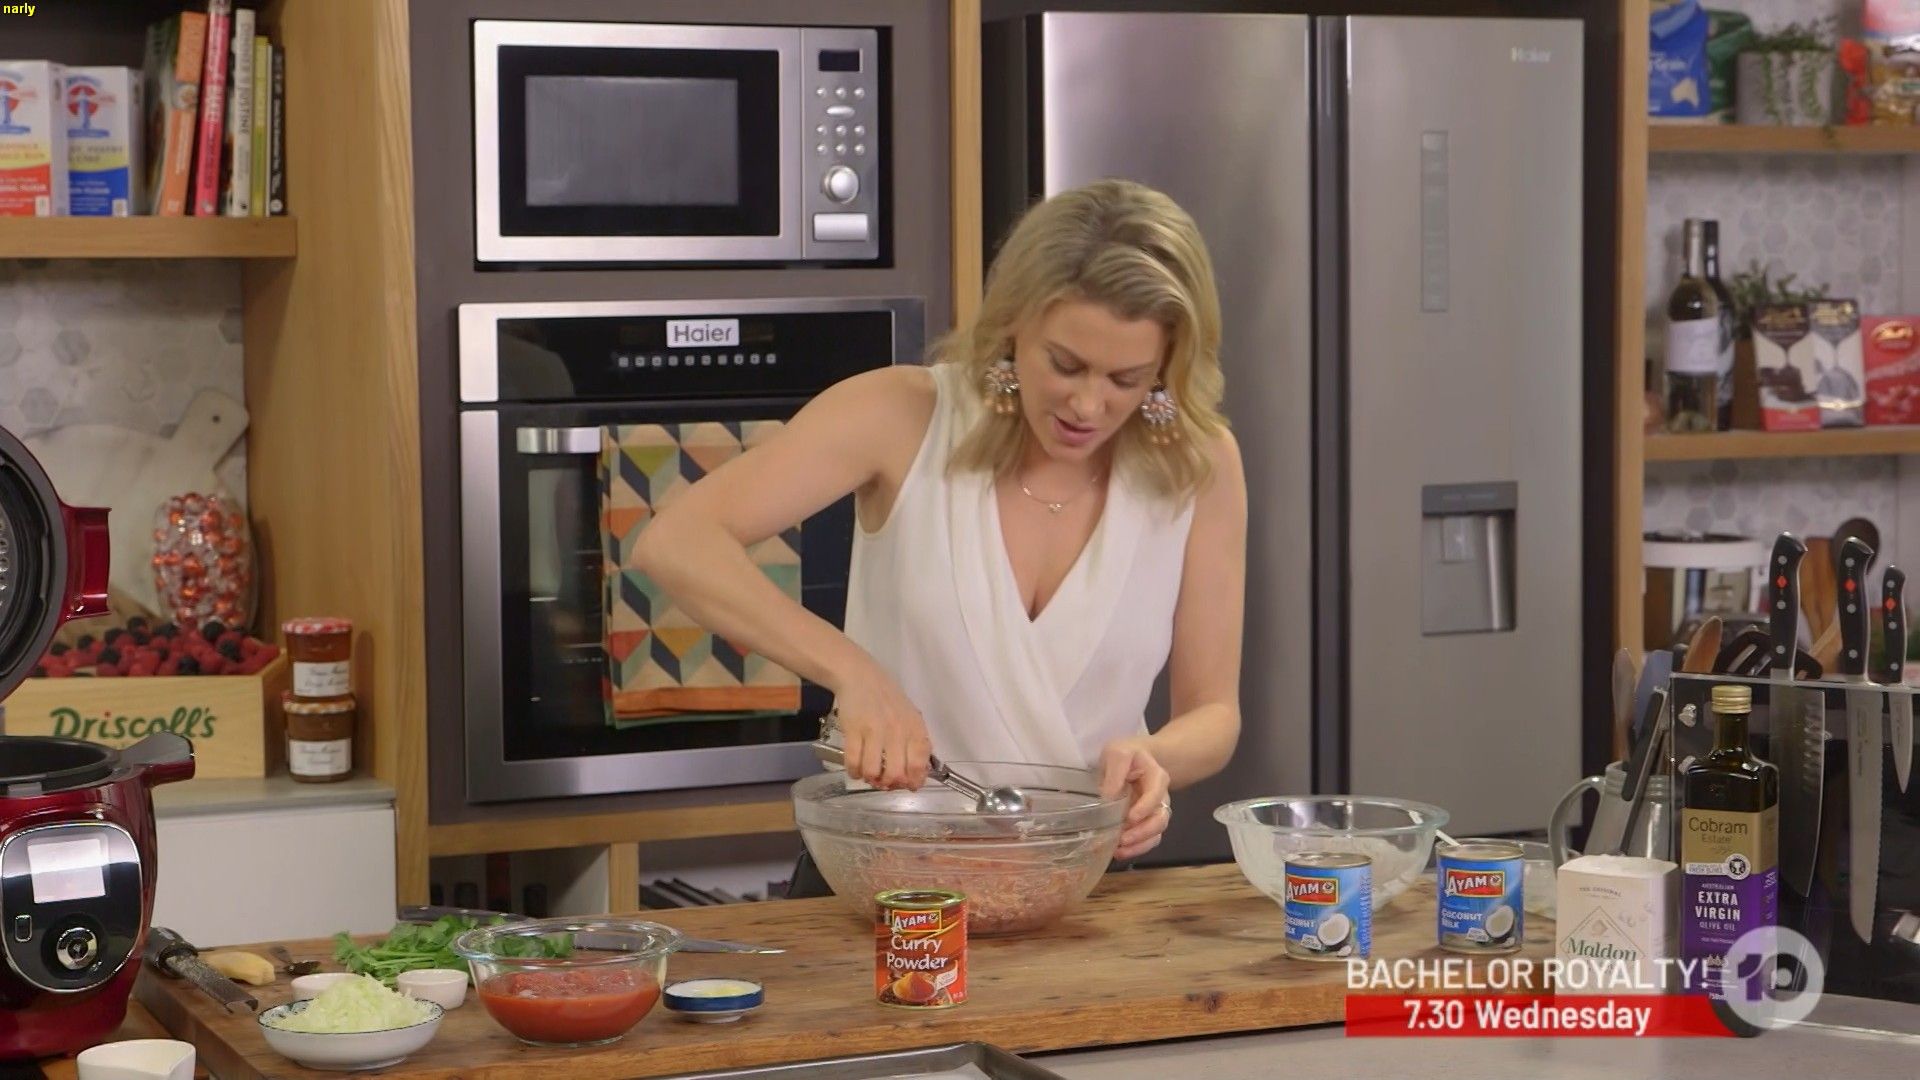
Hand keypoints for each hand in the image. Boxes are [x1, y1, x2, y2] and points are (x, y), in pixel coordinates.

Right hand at [824, 662, 930, 789]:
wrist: (860, 676)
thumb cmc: (887, 699)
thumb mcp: (909, 717)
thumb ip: (915, 743)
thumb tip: (916, 776)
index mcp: (914, 728)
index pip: (919, 764)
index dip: (913, 782)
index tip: (907, 786)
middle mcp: (897, 731)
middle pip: (896, 774)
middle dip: (889, 784)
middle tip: (884, 782)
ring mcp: (874, 731)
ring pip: (873, 772)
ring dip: (870, 779)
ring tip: (869, 774)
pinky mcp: (853, 730)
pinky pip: (853, 763)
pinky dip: (854, 772)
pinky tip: (856, 769)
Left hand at [1098, 737, 1171, 861]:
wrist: (1133, 759)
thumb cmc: (1126, 754)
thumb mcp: (1118, 753)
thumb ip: (1115, 772)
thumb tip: (1108, 796)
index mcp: (1157, 777)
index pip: (1156, 794)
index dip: (1145, 807)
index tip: (1130, 818)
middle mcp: (1160, 798)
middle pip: (1160, 819)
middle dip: (1143, 832)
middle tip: (1123, 840)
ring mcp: (1154, 812)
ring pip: (1155, 833)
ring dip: (1139, 844)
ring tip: (1119, 851)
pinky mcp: (1145, 823)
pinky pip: (1147, 840)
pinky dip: (1136, 849)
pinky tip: (1120, 852)